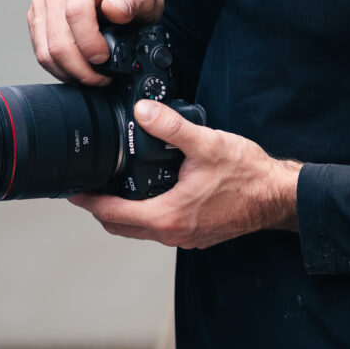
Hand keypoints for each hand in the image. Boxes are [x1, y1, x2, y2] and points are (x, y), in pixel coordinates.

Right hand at [28, 0, 164, 84]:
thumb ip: (133, 2)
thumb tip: (113, 9)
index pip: (76, 13)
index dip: (89, 43)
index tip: (104, 58)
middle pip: (58, 40)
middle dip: (80, 67)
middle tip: (101, 78)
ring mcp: (43, 7)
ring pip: (47, 52)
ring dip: (70, 72)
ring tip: (92, 78)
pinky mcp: (38, 22)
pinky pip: (42, 55)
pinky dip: (61, 70)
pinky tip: (79, 71)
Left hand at [71, 100, 300, 249]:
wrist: (277, 196)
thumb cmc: (248, 175)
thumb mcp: (206, 143)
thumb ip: (171, 127)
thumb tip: (143, 111)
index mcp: (168, 215)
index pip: (112, 213)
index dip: (87, 200)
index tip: (71, 189)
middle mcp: (173, 233)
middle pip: (120, 227)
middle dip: (100, 208)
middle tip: (87, 186)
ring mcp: (185, 237)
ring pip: (140, 230)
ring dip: (123, 213)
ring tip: (113, 188)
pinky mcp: (196, 235)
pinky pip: (160, 229)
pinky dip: (145, 215)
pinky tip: (149, 194)